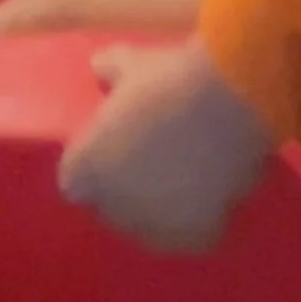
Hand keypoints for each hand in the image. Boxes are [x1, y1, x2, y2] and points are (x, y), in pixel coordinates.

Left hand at [58, 38, 274, 254]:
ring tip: (189, 177)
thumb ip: (111, 69)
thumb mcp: (134, 65)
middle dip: (129, 189)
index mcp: (81, 171)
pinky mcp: (195, 237)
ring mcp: (153, 226)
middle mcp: (110, 209)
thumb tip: (100, 66)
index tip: (116, 147)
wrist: (224, 102)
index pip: (76, 184)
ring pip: (154, 227)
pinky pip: (194, 234)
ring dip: (165, 208)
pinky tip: (213, 197)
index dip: (96, 165)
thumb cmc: (170, 80)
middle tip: (155, 160)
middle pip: (114, 209)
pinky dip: (202, 219)